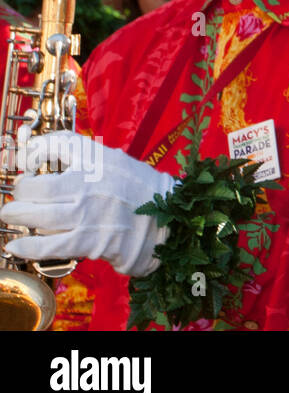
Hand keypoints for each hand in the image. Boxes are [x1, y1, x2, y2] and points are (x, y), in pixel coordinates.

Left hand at [0, 131, 176, 276]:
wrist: (169, 219)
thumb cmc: (139, 189)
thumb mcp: (116, 161)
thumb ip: (85, 155)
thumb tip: (47, 150)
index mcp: (100, 160)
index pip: (58, 145)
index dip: (34, 151)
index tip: (28, 161)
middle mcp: (92, 184)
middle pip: (39, 186)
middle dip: (20, 191)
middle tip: (16, 195)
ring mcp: (89, 214)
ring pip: (39, 216)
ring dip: (18, 216)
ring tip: (10, 215)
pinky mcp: (90, 241)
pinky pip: (50, 245)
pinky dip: (28, 246)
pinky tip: (15, 246)